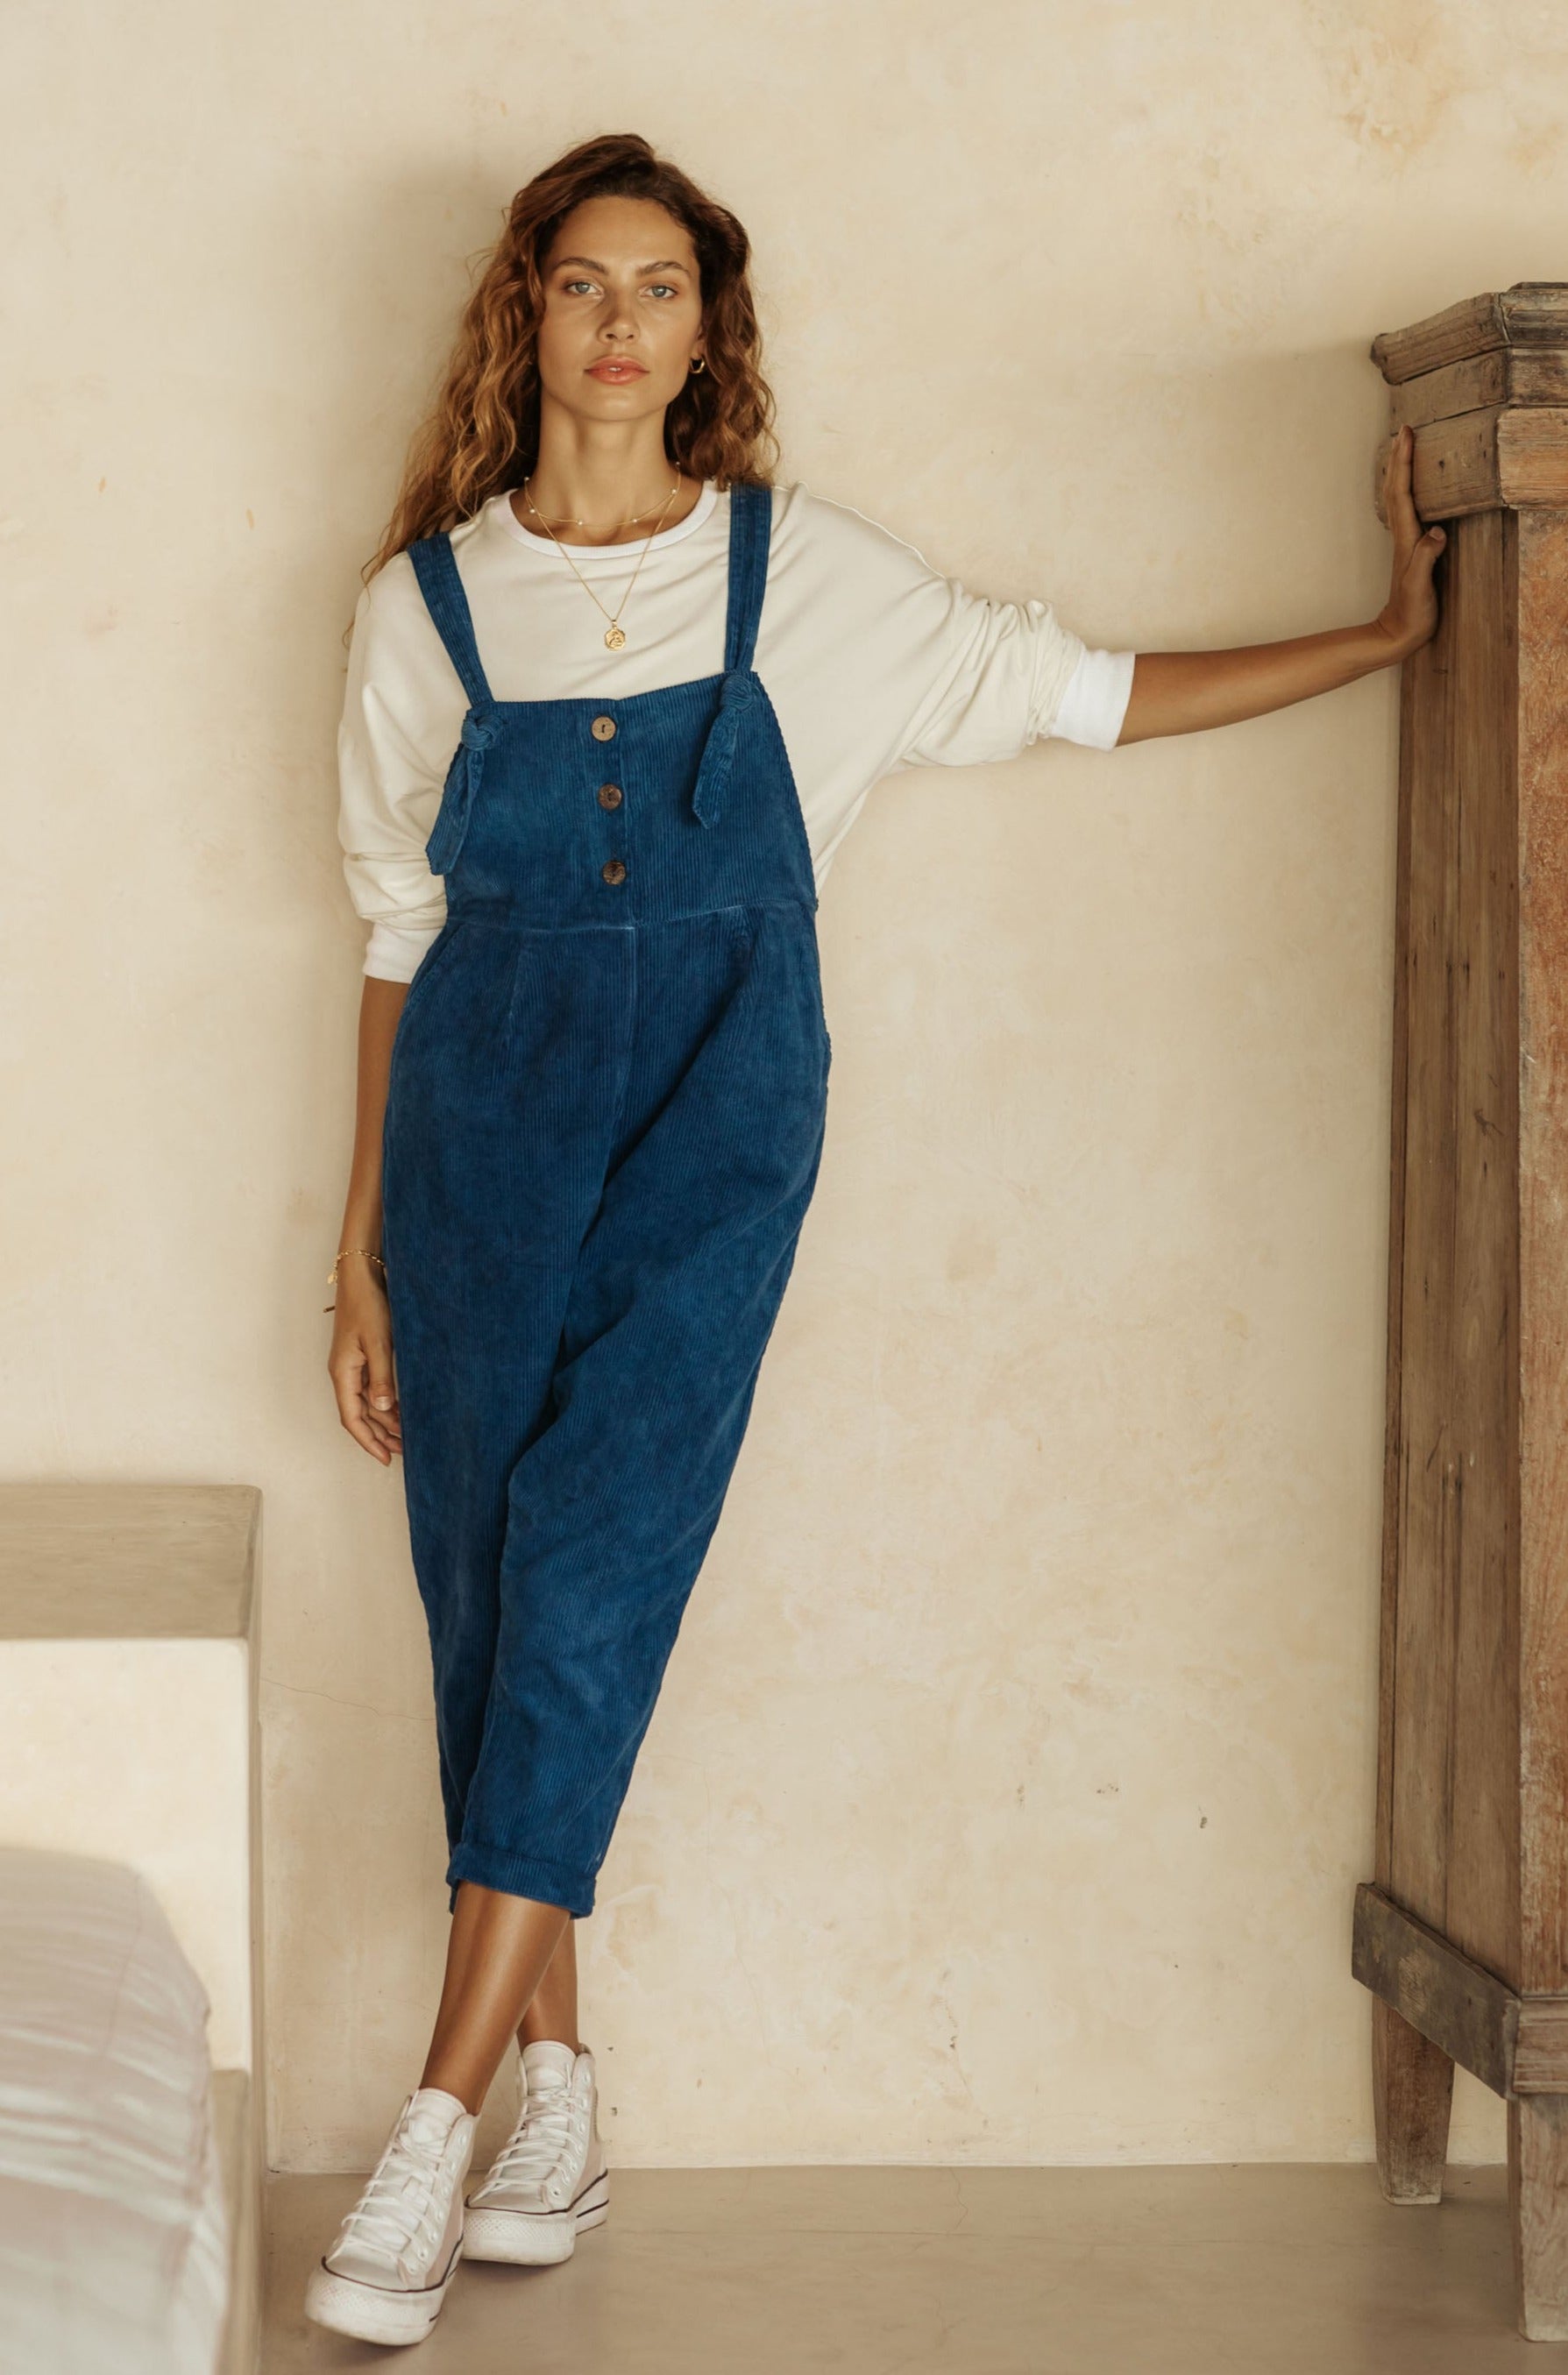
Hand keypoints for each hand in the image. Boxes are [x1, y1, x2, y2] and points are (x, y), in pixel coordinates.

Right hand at [328, 1263, 401, 1463]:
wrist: (361, 1277)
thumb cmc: (367, 1306)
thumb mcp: (379, 1343)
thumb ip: (381, 1377)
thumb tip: (384, 1409)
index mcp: (343, 1374)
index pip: (353, 1419)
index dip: (368, 1441)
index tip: (385, 1459)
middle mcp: (345, 1374)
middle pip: (360, 1415)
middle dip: (380, 1435)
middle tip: (405, 1451)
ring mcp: (352, 1365)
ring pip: (367, 1403)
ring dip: (385, 1420)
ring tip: (408, 1434)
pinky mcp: (362, 1356)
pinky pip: (372, 1388)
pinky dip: (387, 1402)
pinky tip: (403, 1408)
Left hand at [1374, 423, 1445, 659]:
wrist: (1398, 634)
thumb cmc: (1410, 613)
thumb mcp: (1419, 587)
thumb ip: (1427, 558)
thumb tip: (1437, 531)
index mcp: (1406, 538)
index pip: (1403, 493)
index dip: (1404, 463)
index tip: (1406, 435)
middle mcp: (1403, 535)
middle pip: (1396, 489)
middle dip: (1399, 457)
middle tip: (1404, 429)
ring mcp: (1406, 541)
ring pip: (1398, 497)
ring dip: (1400, 470)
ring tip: (1405, 447)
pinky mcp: (1413, 549)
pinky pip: (1407, 510)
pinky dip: (1407, 491)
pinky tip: (1412, 487)